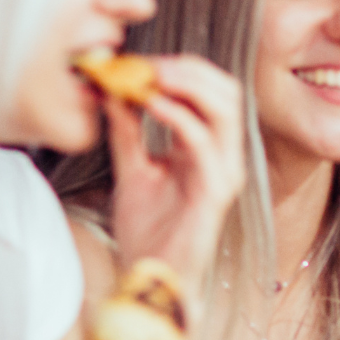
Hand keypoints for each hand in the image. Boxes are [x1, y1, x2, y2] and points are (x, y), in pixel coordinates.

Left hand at [108, 55, 245, 296]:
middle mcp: (223, 157)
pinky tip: (151, 106)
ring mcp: (224, 174)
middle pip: (226, 92)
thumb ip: (127, 132)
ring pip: (225, 109)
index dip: (177, 70)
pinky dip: (180, 116)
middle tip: (146, 62)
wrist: (149, 278)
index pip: (208, 93)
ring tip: (151, 75)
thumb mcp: (132, 170)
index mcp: (206, 150)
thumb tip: (113, 91)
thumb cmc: (147, 233)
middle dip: (188, 69)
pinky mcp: (216, 193)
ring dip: (188, 84)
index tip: (135, 62)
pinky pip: (205, 142)